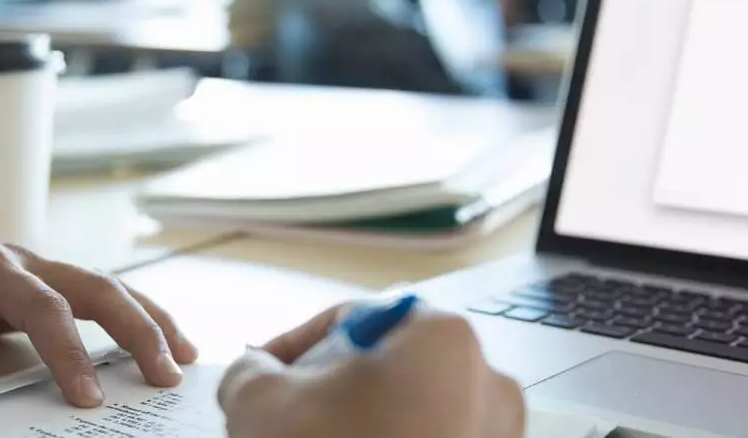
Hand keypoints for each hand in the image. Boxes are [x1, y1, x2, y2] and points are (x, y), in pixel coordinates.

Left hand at [0, 207, 197, 404]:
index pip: (41, 305)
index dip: (68, 350)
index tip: (87, 396)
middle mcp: (20, 260)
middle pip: (95, 286)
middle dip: (137, 329)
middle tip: (169, 373)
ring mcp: (32, 269)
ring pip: (104, 287)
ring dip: (147, 320)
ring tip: (186, 358)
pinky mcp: (35, 284)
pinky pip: (91, 297)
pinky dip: (128, 317)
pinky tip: (155, 342)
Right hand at [217, 303, 524, 437]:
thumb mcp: (261, 401)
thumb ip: (250, 369)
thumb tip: (256, 371)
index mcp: (441, 339)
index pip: (353, 321)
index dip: (295, 346)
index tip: (264, 373)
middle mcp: (486, 381)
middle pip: (387, 368)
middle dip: (333, 391)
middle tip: (289, 419)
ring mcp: (497, 435)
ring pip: (412, 412)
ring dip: (365, 423)